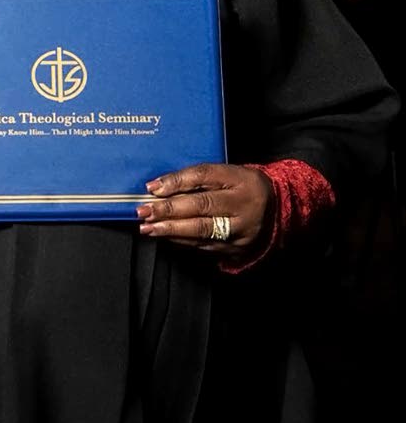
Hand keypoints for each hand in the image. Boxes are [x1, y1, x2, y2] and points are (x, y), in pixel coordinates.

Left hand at [135, 163, 272, 259]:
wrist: (278, 210)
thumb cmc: (244, 187)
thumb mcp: (228, 174)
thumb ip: (199, 178)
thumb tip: (161, 187)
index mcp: (240, 179)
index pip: (204, 176)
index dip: (176, 181)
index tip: (153, 187)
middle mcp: (243, 204)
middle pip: (202, 206)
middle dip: (168, 209)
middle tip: (144, 211)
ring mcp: (241, 229)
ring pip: (202, 230)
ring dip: (170, 229)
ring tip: (148, 227)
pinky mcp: (237, 248)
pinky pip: (204, 245)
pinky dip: (182, 240)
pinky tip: (166, 236)